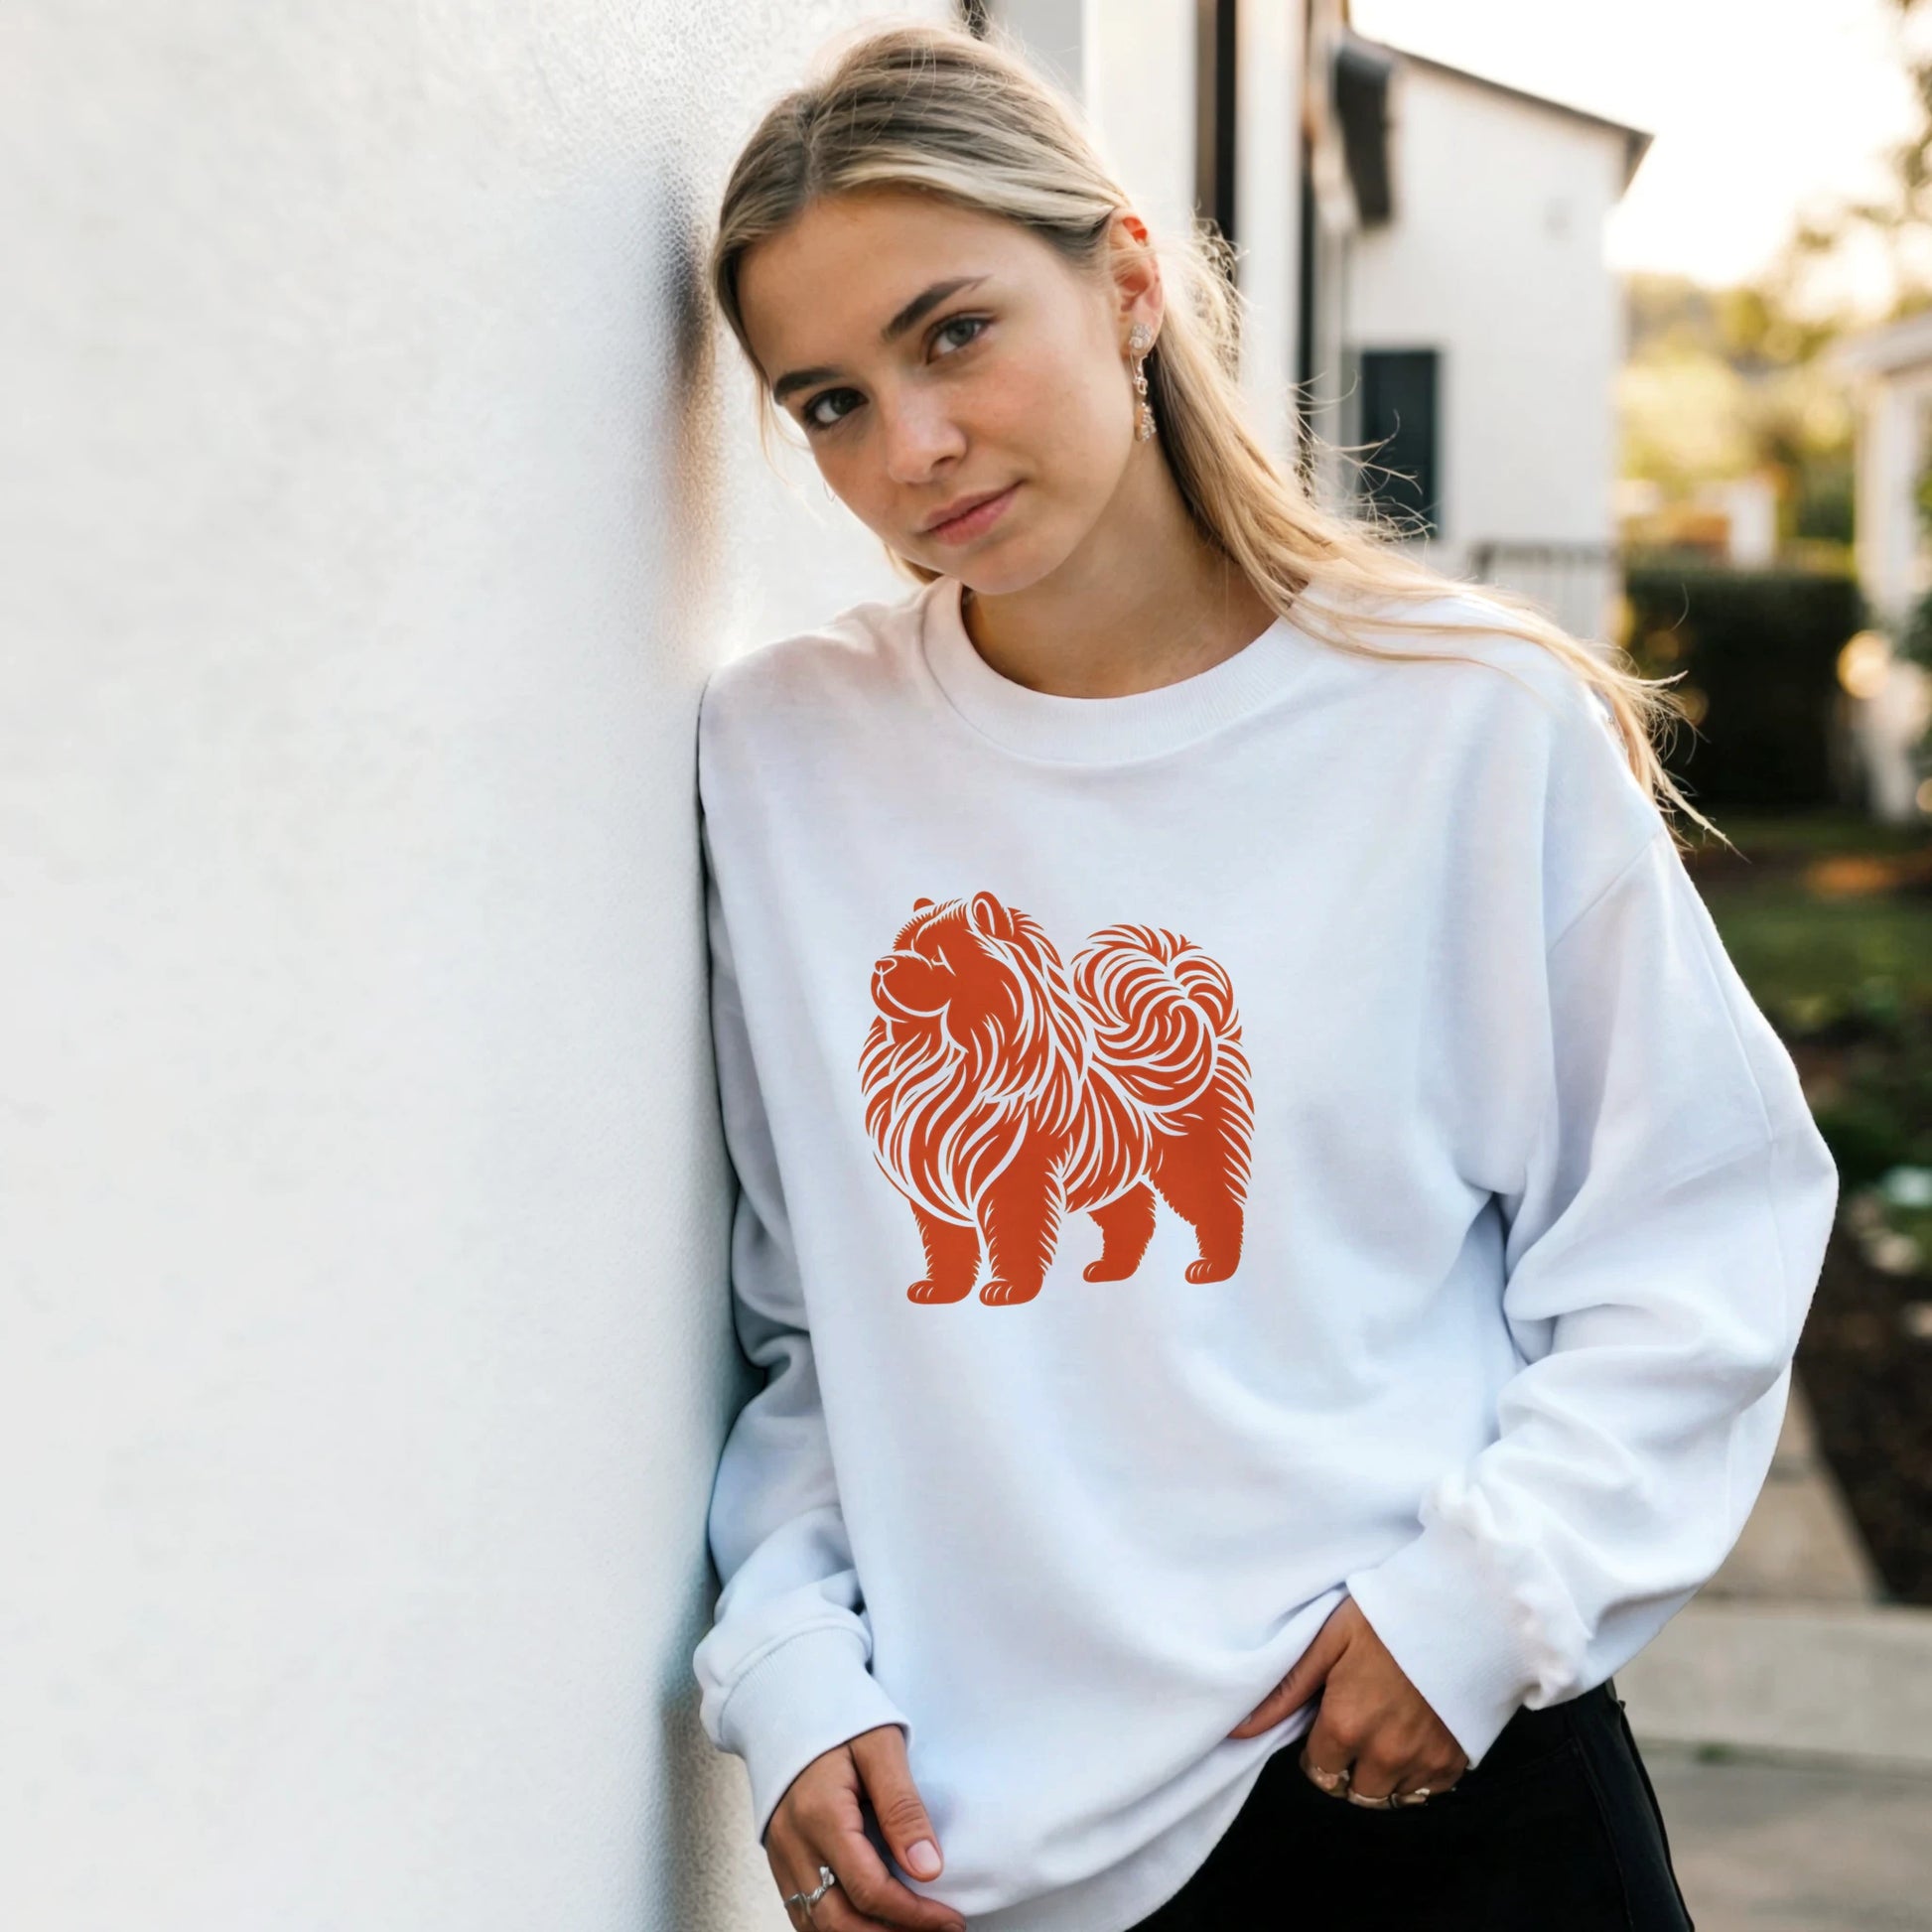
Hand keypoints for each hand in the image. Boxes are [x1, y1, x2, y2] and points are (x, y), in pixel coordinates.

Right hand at [765, 1723, 967, 1931]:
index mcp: (821, 1815)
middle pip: (840, 1922)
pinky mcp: (780, 1860)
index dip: (914, 1915)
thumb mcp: (881, 1748)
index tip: (952, 1920)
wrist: (788, 1702)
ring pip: (819, 1926)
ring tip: (911, 1929)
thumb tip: (929, 1869)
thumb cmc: (841, 1718)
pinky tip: (873, 1923)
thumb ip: (903, 1808)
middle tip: (939, 1931)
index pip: (869, 1890)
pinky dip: (839, 1928)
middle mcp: (794, 1845)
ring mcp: (782, 1856)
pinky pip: (804, 1914)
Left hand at [1227, 1596, 1466, 1803]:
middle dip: (1347, 1766)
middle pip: (1353, 1790)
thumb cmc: (1385, 1616)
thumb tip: (1238, 1728)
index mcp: (1345, 1726)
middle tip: (1355, 1727)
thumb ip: (1286, 1690)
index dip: (1318, 1749)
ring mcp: (1423, 1761)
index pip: (1318, 1771)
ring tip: (1384, 1733)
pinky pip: (1428, 1790)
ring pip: (1390, 1796)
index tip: (1328, 1723)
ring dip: (1382, 1775)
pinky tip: (1415, 1736)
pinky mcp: (1454, 1761)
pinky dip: (1418, 1773)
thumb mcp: (1327, 1641)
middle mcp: (1384, 1755)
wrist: (1457, 1609)